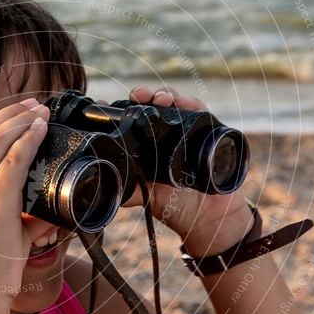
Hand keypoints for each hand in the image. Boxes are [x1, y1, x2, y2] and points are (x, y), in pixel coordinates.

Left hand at [118, 86, 253, 256]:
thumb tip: (104, 186)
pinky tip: (185, 104)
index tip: (107, 103)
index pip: (132, 118)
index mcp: (148, 145)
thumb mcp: (148, 197)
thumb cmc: (177, 207)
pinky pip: (201, 111)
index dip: (120, 107)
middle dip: (144, 95)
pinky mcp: (207, 131)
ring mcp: (186, 130)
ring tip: (159, 99)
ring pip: (174, 103)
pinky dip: (192, 103)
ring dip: (165, 95)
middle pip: (152, 104)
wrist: (209, 218)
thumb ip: (128, 190)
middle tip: (138, 97)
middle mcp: (166, 134)